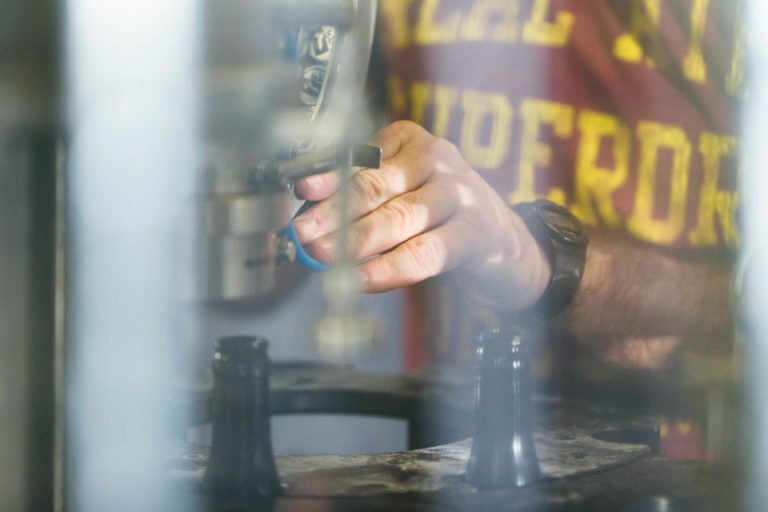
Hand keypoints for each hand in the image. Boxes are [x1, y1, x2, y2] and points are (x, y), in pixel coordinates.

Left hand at [292, 120, 550, 310]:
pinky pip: (426, 252)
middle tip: (304, 232)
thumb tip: (310, 221)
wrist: (503, 243)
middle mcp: (437, 158)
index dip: (331, 176)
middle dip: (335, 211)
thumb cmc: (437, 218)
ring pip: (400, 216)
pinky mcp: (474, 232)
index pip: (362, 158)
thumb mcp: (399, 196)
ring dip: (357, 239)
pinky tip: (363, 279)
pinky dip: (389, 268)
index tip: (302, 191)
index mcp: (410, 142)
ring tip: (326, 255)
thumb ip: (360, 204)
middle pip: (377, 185)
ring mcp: (459, 193)